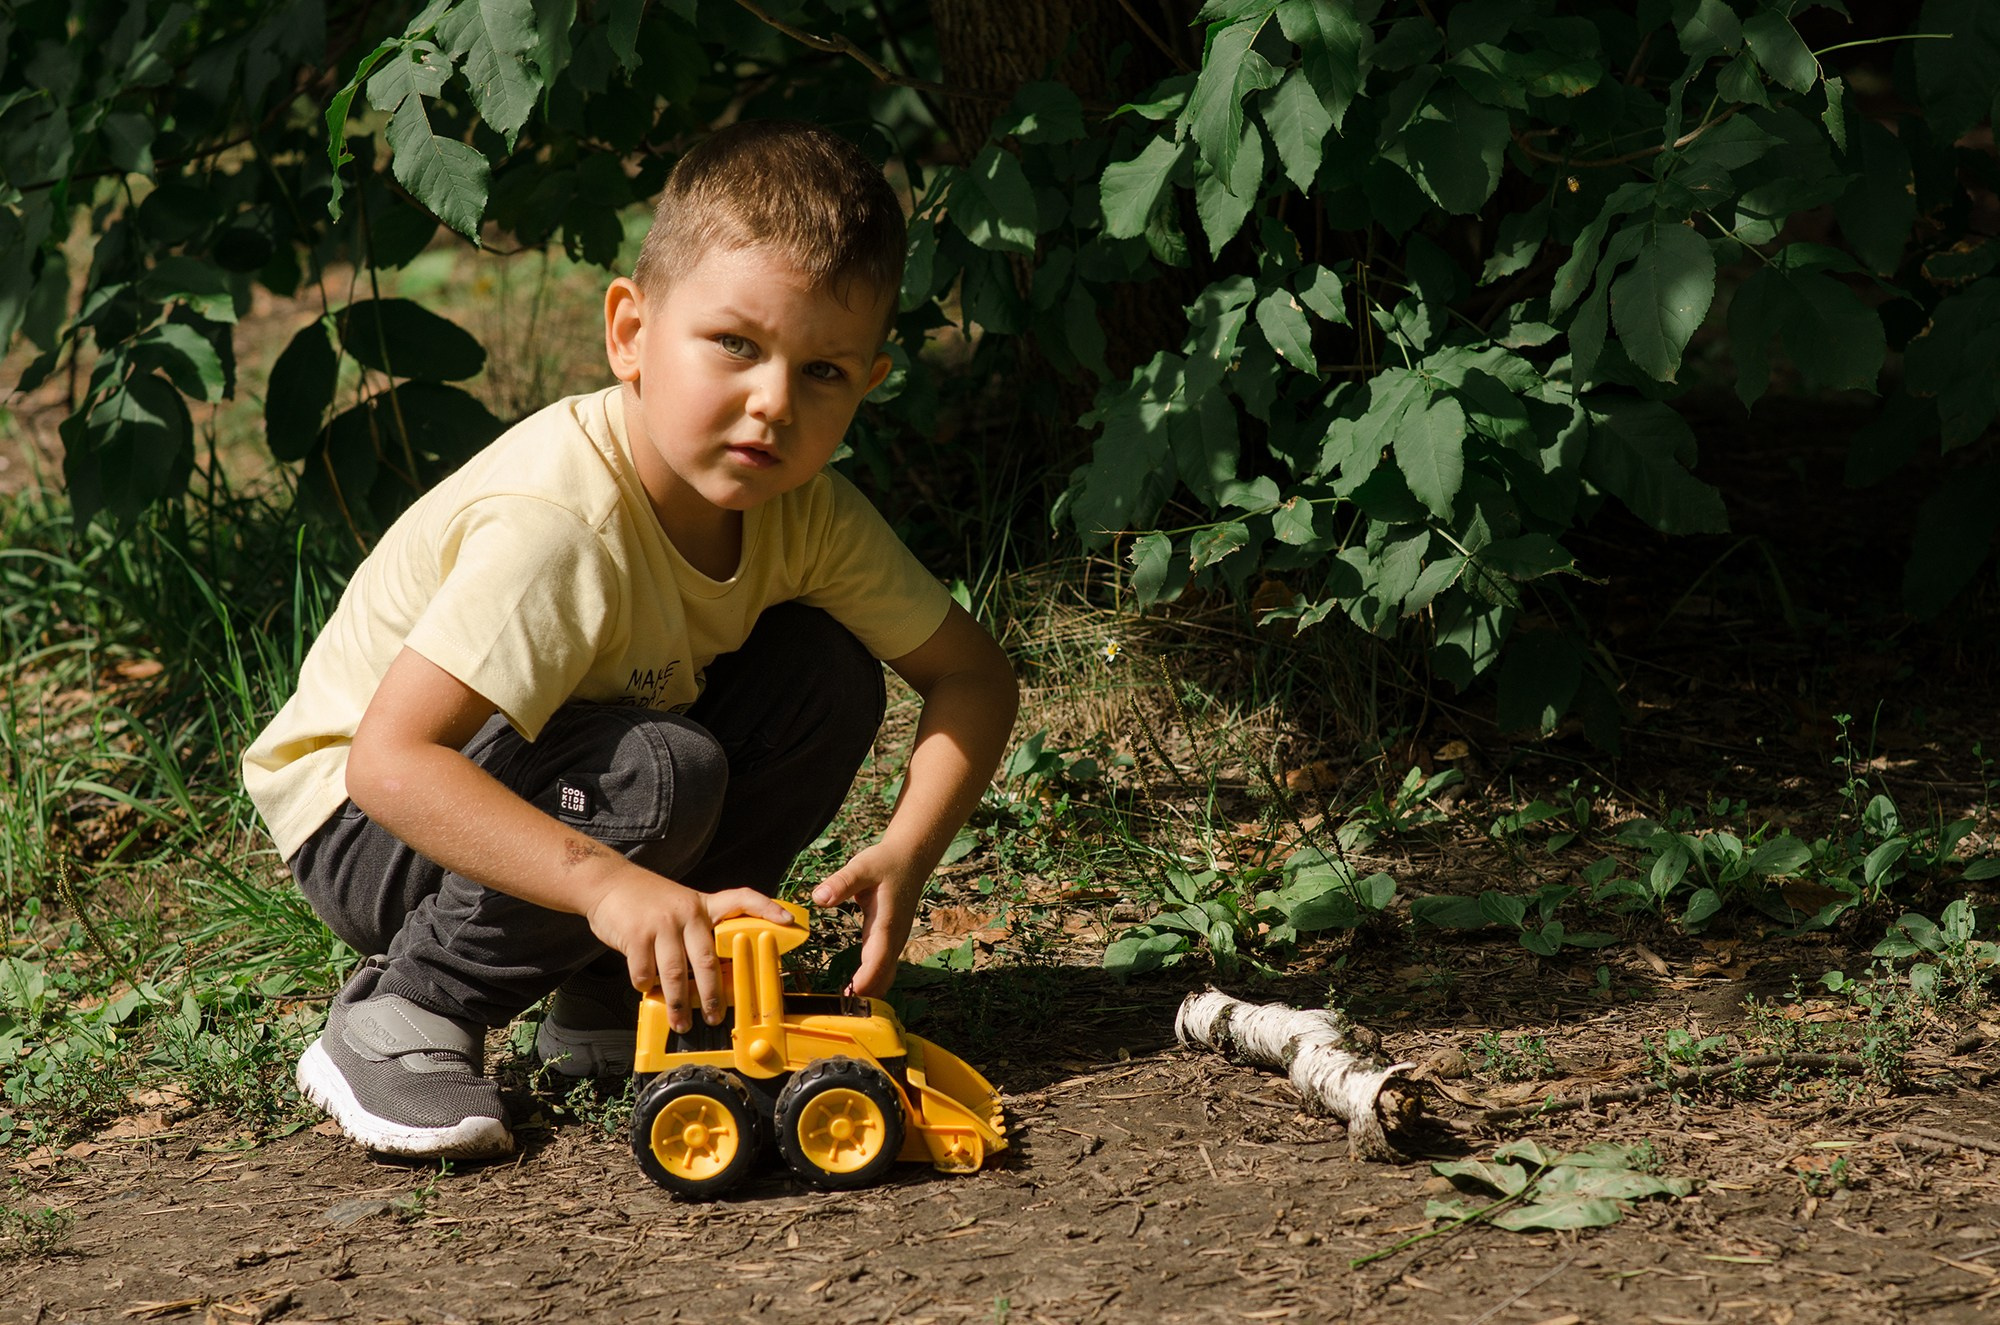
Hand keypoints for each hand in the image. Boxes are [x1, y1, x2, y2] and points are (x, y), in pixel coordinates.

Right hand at [585, 866, 790, 1031]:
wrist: (608, 883)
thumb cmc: (648, 902)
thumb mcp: (681, 906)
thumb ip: (697, 932)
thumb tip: (712, 974)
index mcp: (703, 905)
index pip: (743, 898)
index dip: (767, 908)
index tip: (788, 921)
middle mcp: (687, 913)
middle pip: (708, 959)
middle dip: (713, 994)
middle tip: (716, 1017)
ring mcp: (662, 924)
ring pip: (677, 974)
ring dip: (680, 1005)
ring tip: (683, 1023)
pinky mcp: (637, 935)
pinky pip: (646, 973)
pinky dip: (647, 987)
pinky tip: (648, 990)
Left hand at [811, 841, 923, 997]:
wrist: (910, 859)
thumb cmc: (885, 863)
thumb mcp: (861, 867)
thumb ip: (841, 883)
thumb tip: (819, 898)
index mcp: (886, 924)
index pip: (878, 961)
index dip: (865, 982)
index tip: (849, 997)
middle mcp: (893, 938)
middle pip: (883, 978)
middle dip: (864, 996)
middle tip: (838, 1013)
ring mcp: (895, 942)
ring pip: (885, 977)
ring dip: (868, 992)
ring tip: (842, 1008)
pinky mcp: (891, 941)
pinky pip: (883, 969)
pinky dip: (871, 982)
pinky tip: (853, 990)